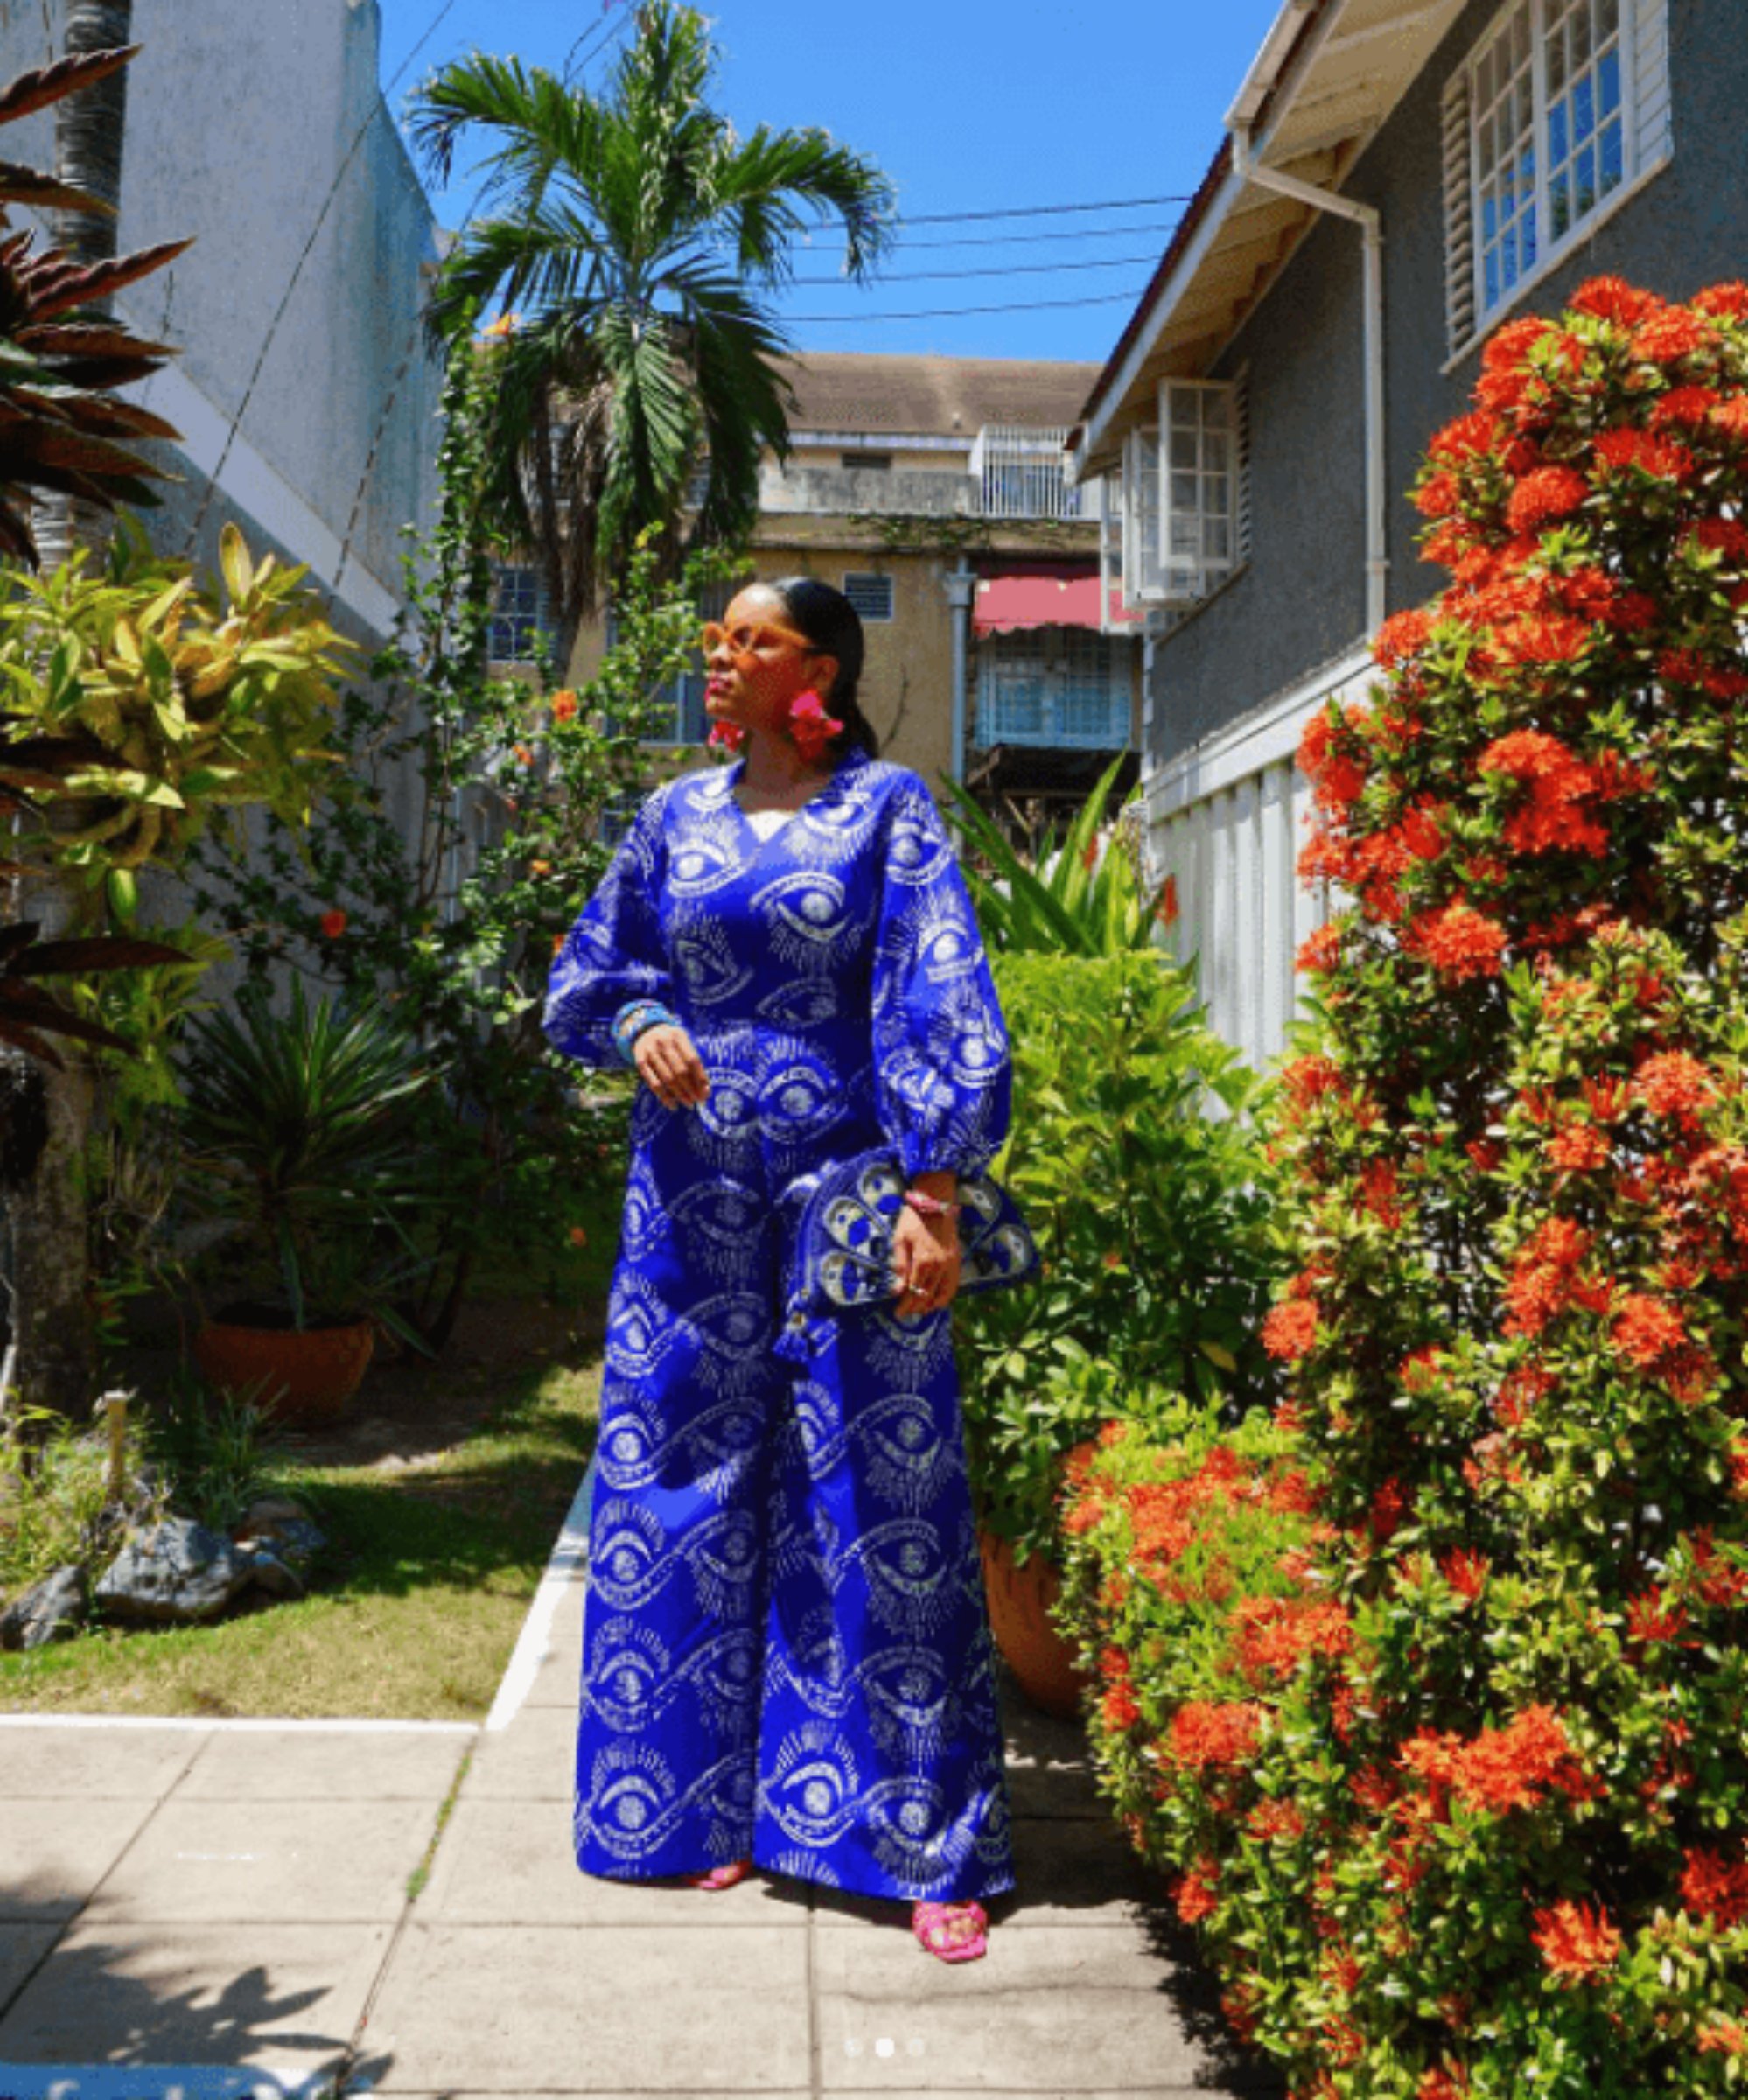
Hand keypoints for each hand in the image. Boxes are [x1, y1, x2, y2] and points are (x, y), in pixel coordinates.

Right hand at [632, 1022, 708, 1108]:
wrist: (644, 1031)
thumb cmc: (670, 1042)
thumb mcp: (682, 1042)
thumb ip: (692, 1060)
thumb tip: (704, 1088)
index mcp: (678, 1036)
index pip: (692, 1060)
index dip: (701, 1078)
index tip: (706, 1093)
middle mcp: (663, 1042)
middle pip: (680, 1071)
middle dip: (691, 1089)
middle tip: (699, 1101)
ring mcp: (650, 1052)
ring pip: (668, 1079)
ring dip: (680, 1094)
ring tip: (689, 1104)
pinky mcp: (640, 1062)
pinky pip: (654, 1083)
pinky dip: (664, 1097)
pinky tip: (672, 1104)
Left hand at [890, 1203, 960, 1318]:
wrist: (935, 1204)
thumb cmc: (913, 1220)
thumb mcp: (900, 1239)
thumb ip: (900, 1266)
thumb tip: (897, 1290)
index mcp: (923, 1261)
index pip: (913, 1290)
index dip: (904, 1303)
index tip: (897, 1312)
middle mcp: (939, 1266)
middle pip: (927, 1295)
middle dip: (915, 1307)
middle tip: (905, 1313)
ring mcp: (950, 1264)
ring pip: (942, 1293)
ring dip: (931, 1305)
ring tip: (920, 1311)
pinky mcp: (956, 1261)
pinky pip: (954, 1285)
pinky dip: (946, 1296)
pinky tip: (938, 1301)